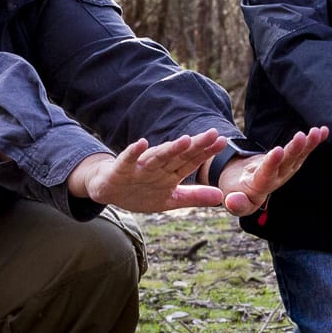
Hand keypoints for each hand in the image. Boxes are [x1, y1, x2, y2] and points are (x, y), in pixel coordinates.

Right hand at [66, 131, 230, 213]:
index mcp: (171, 171)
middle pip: (179, 154)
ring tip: (185, 140)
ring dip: (170, 148)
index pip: (192, 160)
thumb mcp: (170, 199)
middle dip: (195, 145)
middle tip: (213, 134)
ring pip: (158, 156)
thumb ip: (194, 197)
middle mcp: (158, 165)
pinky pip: (128, 160)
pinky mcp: (121, 169)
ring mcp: (140, 166)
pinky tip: (142, 143)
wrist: (108, 191)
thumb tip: (221, 197)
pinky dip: (134, 152)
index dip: (207, 151)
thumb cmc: (141, 192)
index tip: (223, 141)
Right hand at [216, 127, 327, 215]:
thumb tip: (231, 201)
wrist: (243, 188)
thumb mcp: (232, 201)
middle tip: (301, 136)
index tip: (277, 151)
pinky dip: (313, 142)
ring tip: (316, 132)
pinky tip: (324, 131)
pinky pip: (303, 151)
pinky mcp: (290, 162)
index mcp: (260, 187)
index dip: (272, 163)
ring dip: (308, 144)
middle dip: (294, 150)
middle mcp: (277, 178)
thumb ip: (235, 203)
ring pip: (297, 157)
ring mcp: (285, 170)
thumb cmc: (236, 193)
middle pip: (287, 164)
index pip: (266, 174)